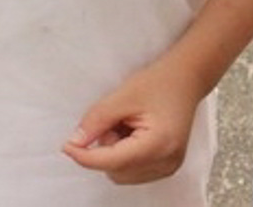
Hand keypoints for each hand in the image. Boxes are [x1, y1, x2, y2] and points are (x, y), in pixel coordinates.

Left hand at [61, 59, 201, 184]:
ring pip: (122, 174)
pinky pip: (133, 170)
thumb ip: (96, 121)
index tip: (67, 146)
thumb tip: (75, 143)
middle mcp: (166, 163)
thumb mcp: (122, 96)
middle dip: (105, 149)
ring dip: (114, 153)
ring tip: (126, 125)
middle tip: (114, 121)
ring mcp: (168, 167)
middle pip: (116, 171)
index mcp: (158, 145)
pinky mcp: (166, 166)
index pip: (112, 162)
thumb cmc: (159, 83)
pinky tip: (132, 133)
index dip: (85, 156)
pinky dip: (124, 155)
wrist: (185, 79)